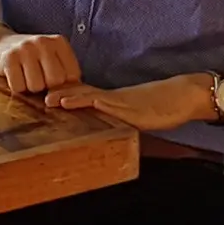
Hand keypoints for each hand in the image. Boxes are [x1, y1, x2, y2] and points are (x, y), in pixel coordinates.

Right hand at [0, 26, 81, 94]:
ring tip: (26, 76)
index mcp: (59, 42)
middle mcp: (43, 42)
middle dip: (47, 87)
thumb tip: (75, 95)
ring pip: (36, 86)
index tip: (54, 80)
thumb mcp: (51, 57)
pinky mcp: (9, 58)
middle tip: (38, 78)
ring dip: (30, 88)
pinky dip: (17, 87)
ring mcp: (25, 49)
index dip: (64, 85)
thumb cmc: (31, 57)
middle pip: (55, 81)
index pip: (73, 75)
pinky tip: (15, 75)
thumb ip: (65, 72)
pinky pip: (18, 86)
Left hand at [45, 75, 214, 132]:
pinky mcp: (132, 107)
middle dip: (60, 95)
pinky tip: (79, 102)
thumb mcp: (139, 116)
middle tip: (37, 96)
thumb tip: (112, 130)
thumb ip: (123, 119)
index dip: (66, 96)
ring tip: (49, 100)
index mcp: (114, 100)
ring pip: (91, 97)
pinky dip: (92, 103)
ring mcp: (122, 101)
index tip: (46, 97)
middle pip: (82, 94)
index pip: (85, 96)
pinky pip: (109, 103)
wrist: (186, 95)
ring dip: (70, 98)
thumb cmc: (166, 106)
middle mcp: (114, 98)